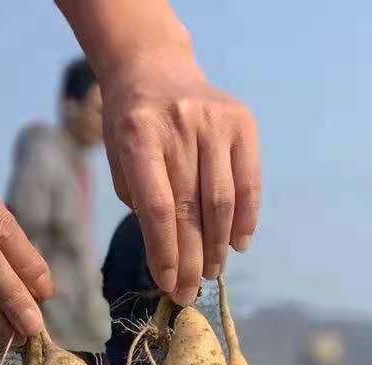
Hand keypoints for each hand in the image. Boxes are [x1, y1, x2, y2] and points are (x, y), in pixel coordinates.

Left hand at [99, 49, 260, 304]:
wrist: (154, 65)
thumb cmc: (133, 125)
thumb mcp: (122, 159)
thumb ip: (143, 204)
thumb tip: (172, 262)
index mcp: (138, 134)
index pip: (158, 209)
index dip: (166, 254)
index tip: (169, 286)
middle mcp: (179, 124)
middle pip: (190, 210)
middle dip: (191, 259)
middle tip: (189, 292)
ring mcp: (214, 121)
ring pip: (222, 201)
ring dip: (218, 246)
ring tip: (212, 272)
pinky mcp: (242, 121)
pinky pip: (249, 182)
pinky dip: (245, 218)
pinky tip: (237, 243)